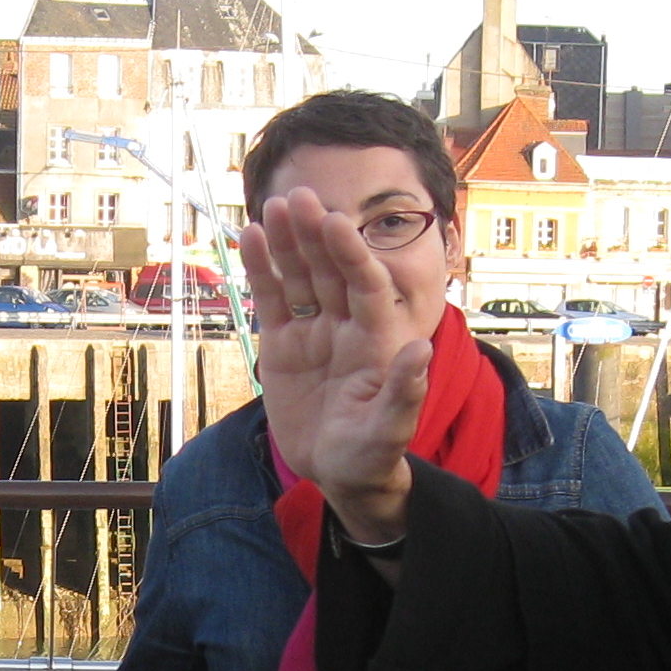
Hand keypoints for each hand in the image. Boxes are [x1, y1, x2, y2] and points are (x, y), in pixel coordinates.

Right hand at [237, 189, 422, 544]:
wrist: (340, 473)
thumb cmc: (372, 455)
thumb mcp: (389, 432)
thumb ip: (404, 394)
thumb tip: (421, 351)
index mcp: (377, 339)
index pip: (366, 285)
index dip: (352, 254)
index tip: (335, 222)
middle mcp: (346, 326)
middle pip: (331, 271)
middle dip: (316, 234)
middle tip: (300, 197)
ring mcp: (314, 331)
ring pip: (301, 277)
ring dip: (288, 241)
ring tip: (273, 205)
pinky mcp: (283, 344)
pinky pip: (272, 299)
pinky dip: (260, 269)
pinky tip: (250, 235)